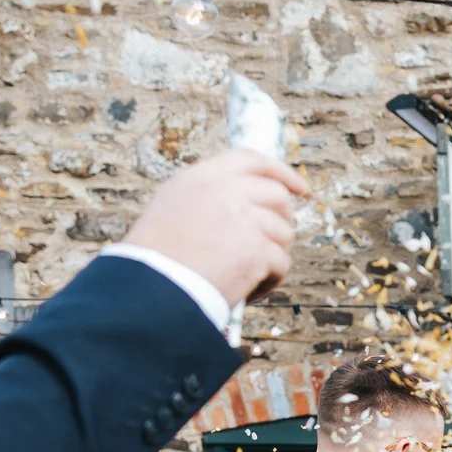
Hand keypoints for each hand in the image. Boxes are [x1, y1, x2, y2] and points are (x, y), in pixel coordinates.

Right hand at [120, 147, 309, 308]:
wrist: (152, 288)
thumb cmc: (157, 259)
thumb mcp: (174, 209)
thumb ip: (211, 198)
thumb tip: (250, 203)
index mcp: (202, 177)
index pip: (251, 160)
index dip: (280, 172)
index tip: (300, 188)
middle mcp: (224, 190)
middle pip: (277, 196)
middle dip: (281, 221)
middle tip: (271, 245)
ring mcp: (244, 217)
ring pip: (283, 232)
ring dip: (271, 256)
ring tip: (245, 274)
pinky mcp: (257, 248)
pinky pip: (281, 264)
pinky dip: (269, 282)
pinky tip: (246, 291)